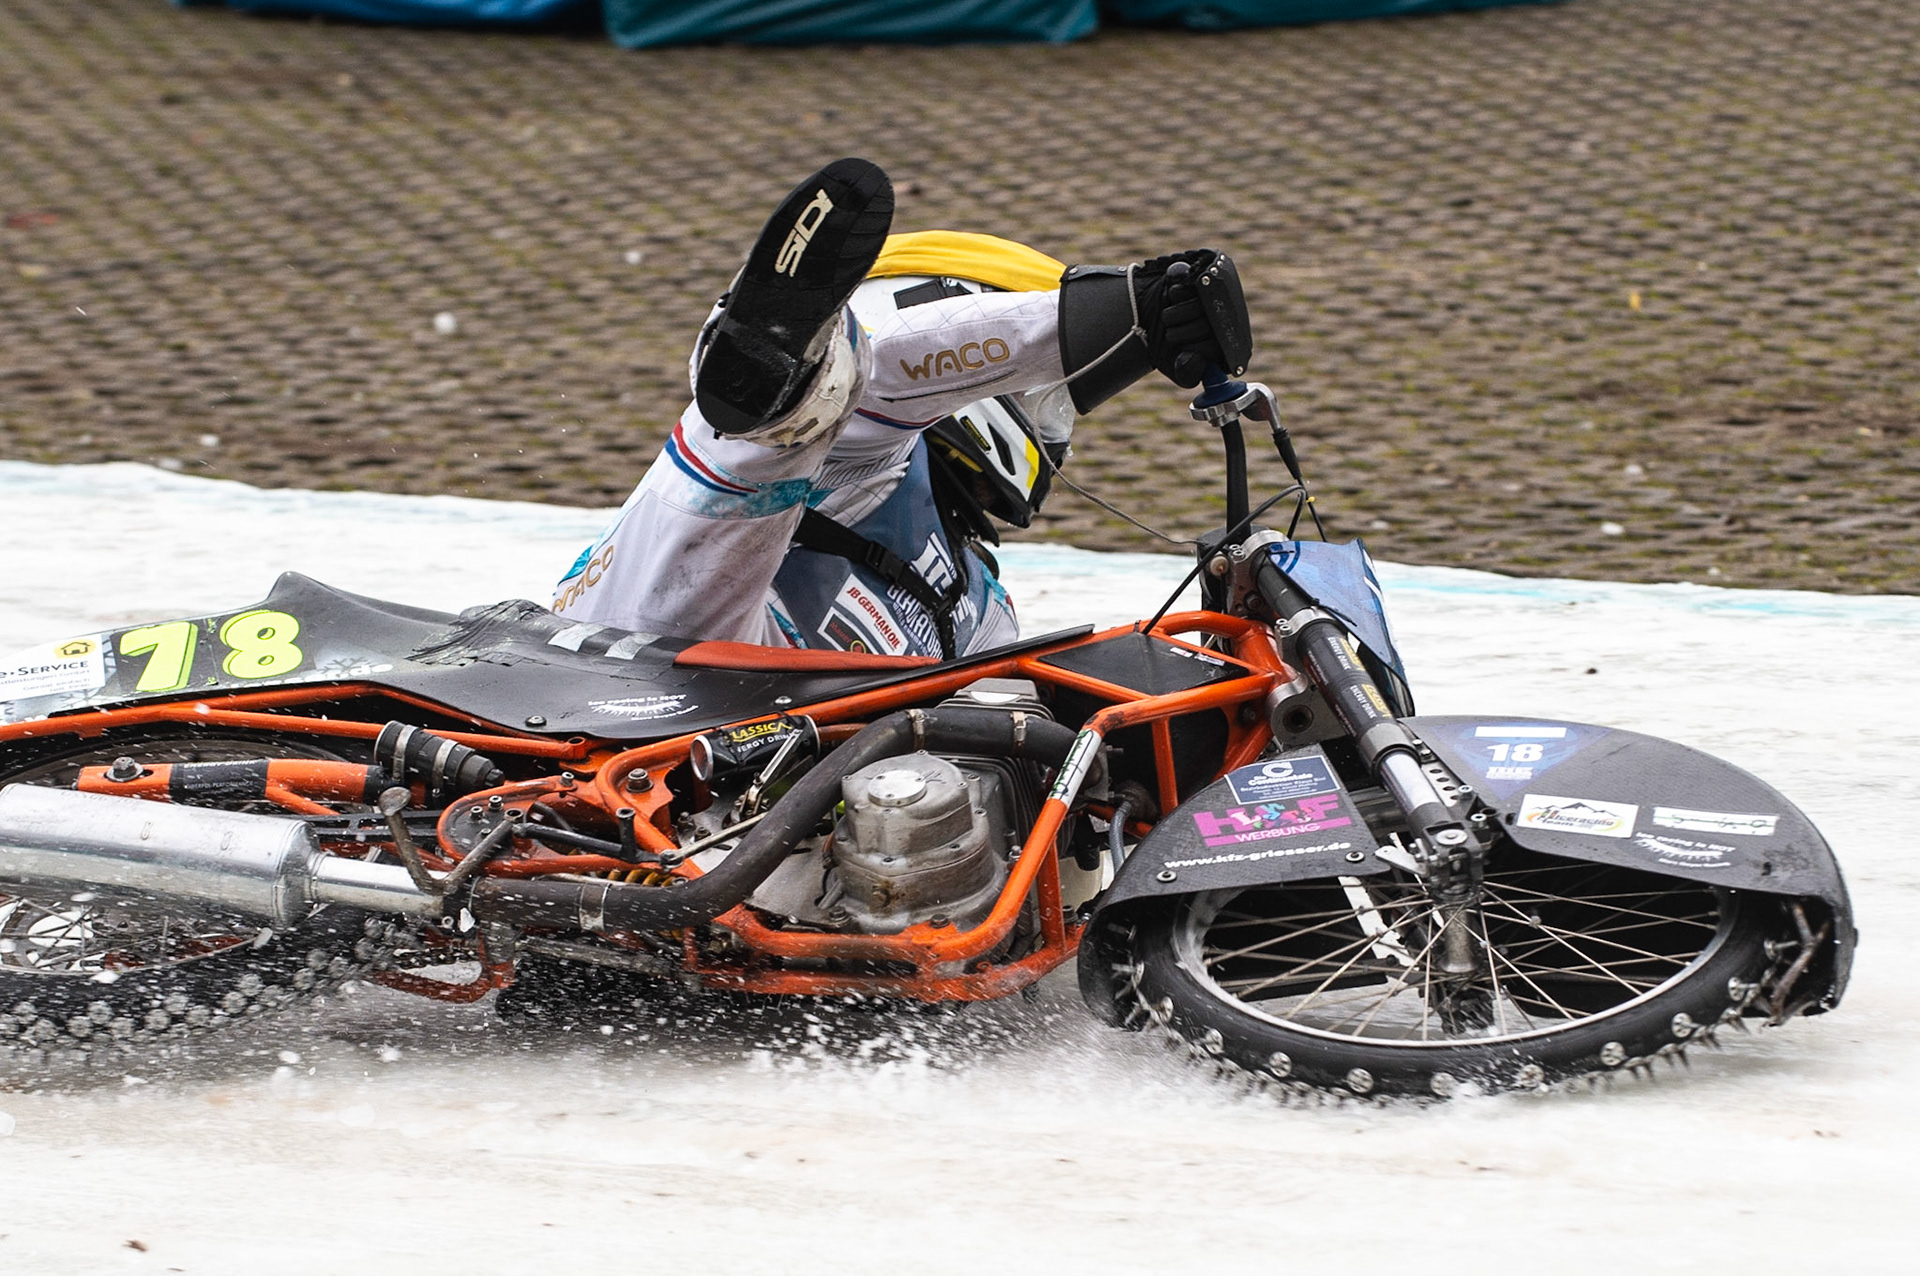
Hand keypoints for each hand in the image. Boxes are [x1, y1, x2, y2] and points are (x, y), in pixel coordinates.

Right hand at [1132, 249, 1250, 387]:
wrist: (1151, 315)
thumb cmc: (1170, 345)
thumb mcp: (1178, 368)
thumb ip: (1189, 374)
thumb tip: (1197, 359)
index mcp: (1231, 346)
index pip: (1214, 349)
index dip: (1191, 350)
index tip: (1182, 351)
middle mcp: (1233, 320)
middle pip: (1204, 327)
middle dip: (1177, 334)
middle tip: (1172, 333)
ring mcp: (1224, 295)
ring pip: (1196, 306)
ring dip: (1172, 315)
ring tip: (1171, 317)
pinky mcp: (1211, 273)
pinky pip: (1190, 287)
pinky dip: (1176, 294)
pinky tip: (1176, 298)